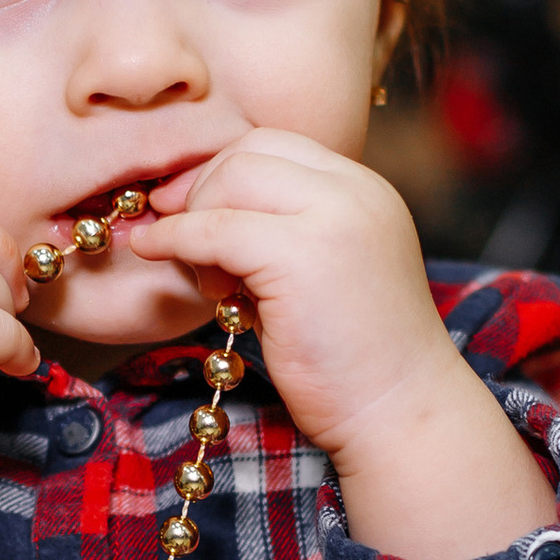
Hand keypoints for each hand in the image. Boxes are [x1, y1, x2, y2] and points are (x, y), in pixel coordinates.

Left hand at [124, 131, 557, 559]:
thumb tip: (188, 206)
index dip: (219, 172)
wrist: (401, 413)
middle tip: (184, 244)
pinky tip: (157, 255)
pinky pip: (214, 228)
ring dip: (195, 219)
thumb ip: (273, 232)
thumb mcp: (318, 273)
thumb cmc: (353, 360)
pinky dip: (175, 239)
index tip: (185, 209)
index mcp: (366, 190)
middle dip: (200, 190)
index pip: (273, 146)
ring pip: (229, 179)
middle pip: (247, 152)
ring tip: (211, 280)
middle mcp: (357, 191)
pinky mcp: (302, 255)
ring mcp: (335, 217)